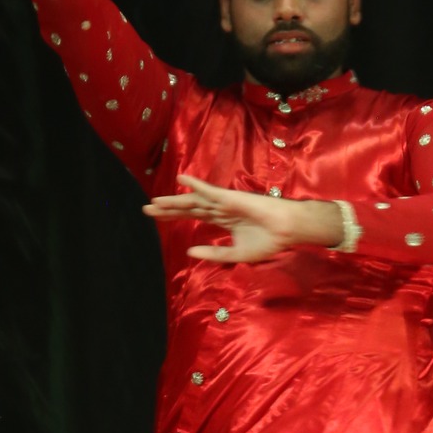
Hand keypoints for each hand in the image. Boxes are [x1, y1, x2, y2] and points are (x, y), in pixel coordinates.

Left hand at [144, 176, 342, 264]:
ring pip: (194, 201)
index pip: (194, 216)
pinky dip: (195, 184)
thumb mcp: (235, 254)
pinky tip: (181, 179)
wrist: (286, 232)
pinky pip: (209, 190)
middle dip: (168, 209)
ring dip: (174, 201)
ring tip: (154, 201)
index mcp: (222, 221)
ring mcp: (224, 202)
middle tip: (146, 209)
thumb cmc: (267, 242)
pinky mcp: (230, 198)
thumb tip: (189, 252)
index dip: (175, 217)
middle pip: (189, 208)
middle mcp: (220, 209)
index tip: (156, 218)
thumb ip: (213, 253)